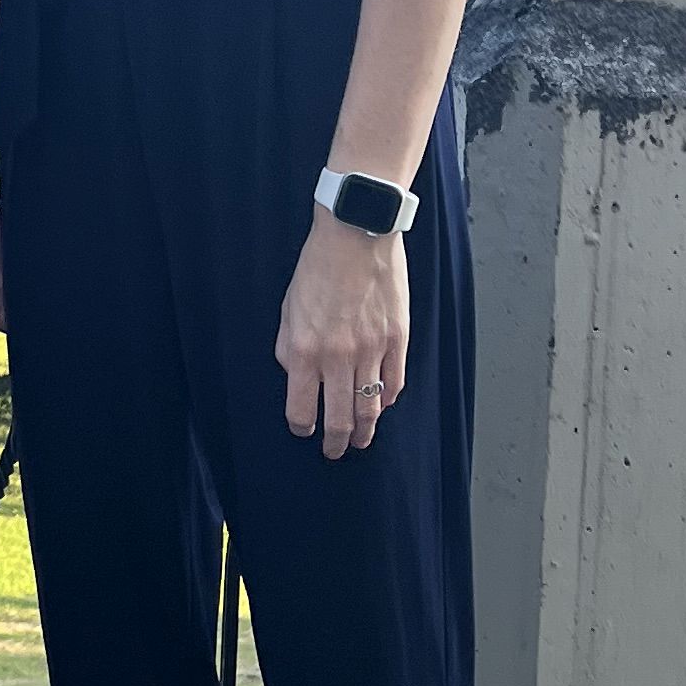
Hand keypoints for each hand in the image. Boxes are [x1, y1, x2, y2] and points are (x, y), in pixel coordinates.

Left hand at [275, 210, 409, 460]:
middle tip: (334, 451)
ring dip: (365, 431)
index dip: (301, 427)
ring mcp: (372, 350)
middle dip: (335, 442)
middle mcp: (338, 357)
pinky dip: (388, 400)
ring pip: (370, 409)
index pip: (301, 409)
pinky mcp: (397, 340)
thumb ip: (288, 348)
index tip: (302, 432)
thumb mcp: (288, 309)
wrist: (356, 233)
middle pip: (338, 419)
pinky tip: (381, 406)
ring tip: (361, 440)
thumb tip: (295, 377)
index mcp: (304, 350)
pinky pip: (395, 383)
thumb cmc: (318, 267)